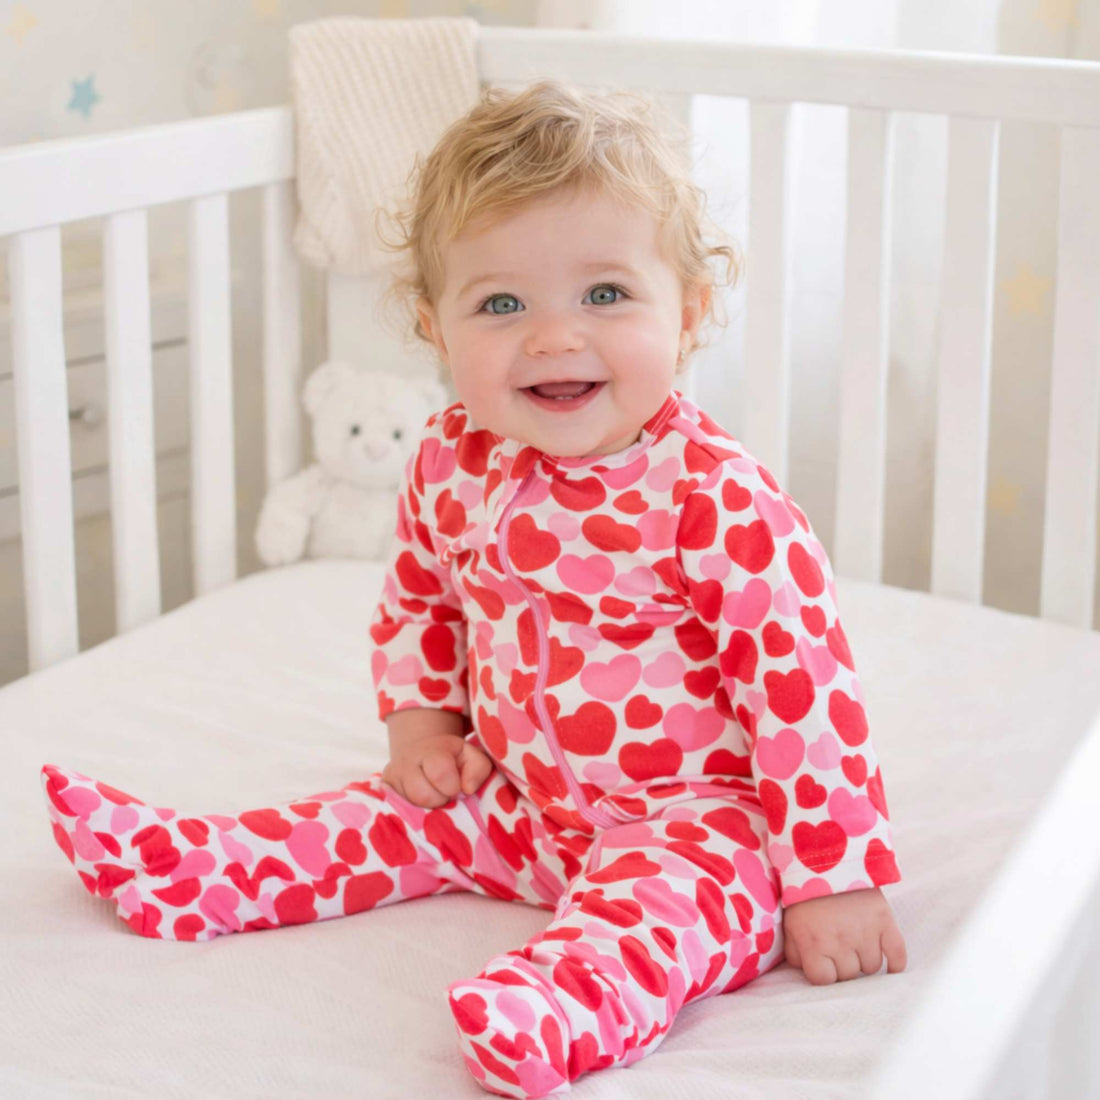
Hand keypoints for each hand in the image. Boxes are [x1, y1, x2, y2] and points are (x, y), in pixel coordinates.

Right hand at [381, 732, 493, 808]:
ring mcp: (391, 779)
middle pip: (422, 795)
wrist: (420, 754)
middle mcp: (405, 762)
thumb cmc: (452, 760)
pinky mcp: (382, 793)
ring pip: (408, 807)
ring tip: (433, 799)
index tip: (457, 787)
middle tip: (444, 794)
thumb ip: (478, 769)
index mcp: (431, 750)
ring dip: (426, 809)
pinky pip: (396, 813)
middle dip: (439, 800)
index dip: (453, 786)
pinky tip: (419, 806)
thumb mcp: (471, 756)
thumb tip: (467, 789)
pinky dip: (412, 815)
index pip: (440, 773)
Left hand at [782, 887, 906, 984]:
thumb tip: (806, 972)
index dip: (823, 972)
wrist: (827, 857)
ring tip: (855, 940)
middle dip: (842, 963)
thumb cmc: (804, 894)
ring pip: (871, 967)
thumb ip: (794, 952)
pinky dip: (895, 963)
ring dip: (864, 958)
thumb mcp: (790, 922)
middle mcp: (840, 941)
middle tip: (838, 944)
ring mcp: (865, 932)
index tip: (822, 960)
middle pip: (849, 975)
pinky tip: (889, 964)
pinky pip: (897, 955)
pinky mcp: (885, 921)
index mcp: (813, 942)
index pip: (823, 980)